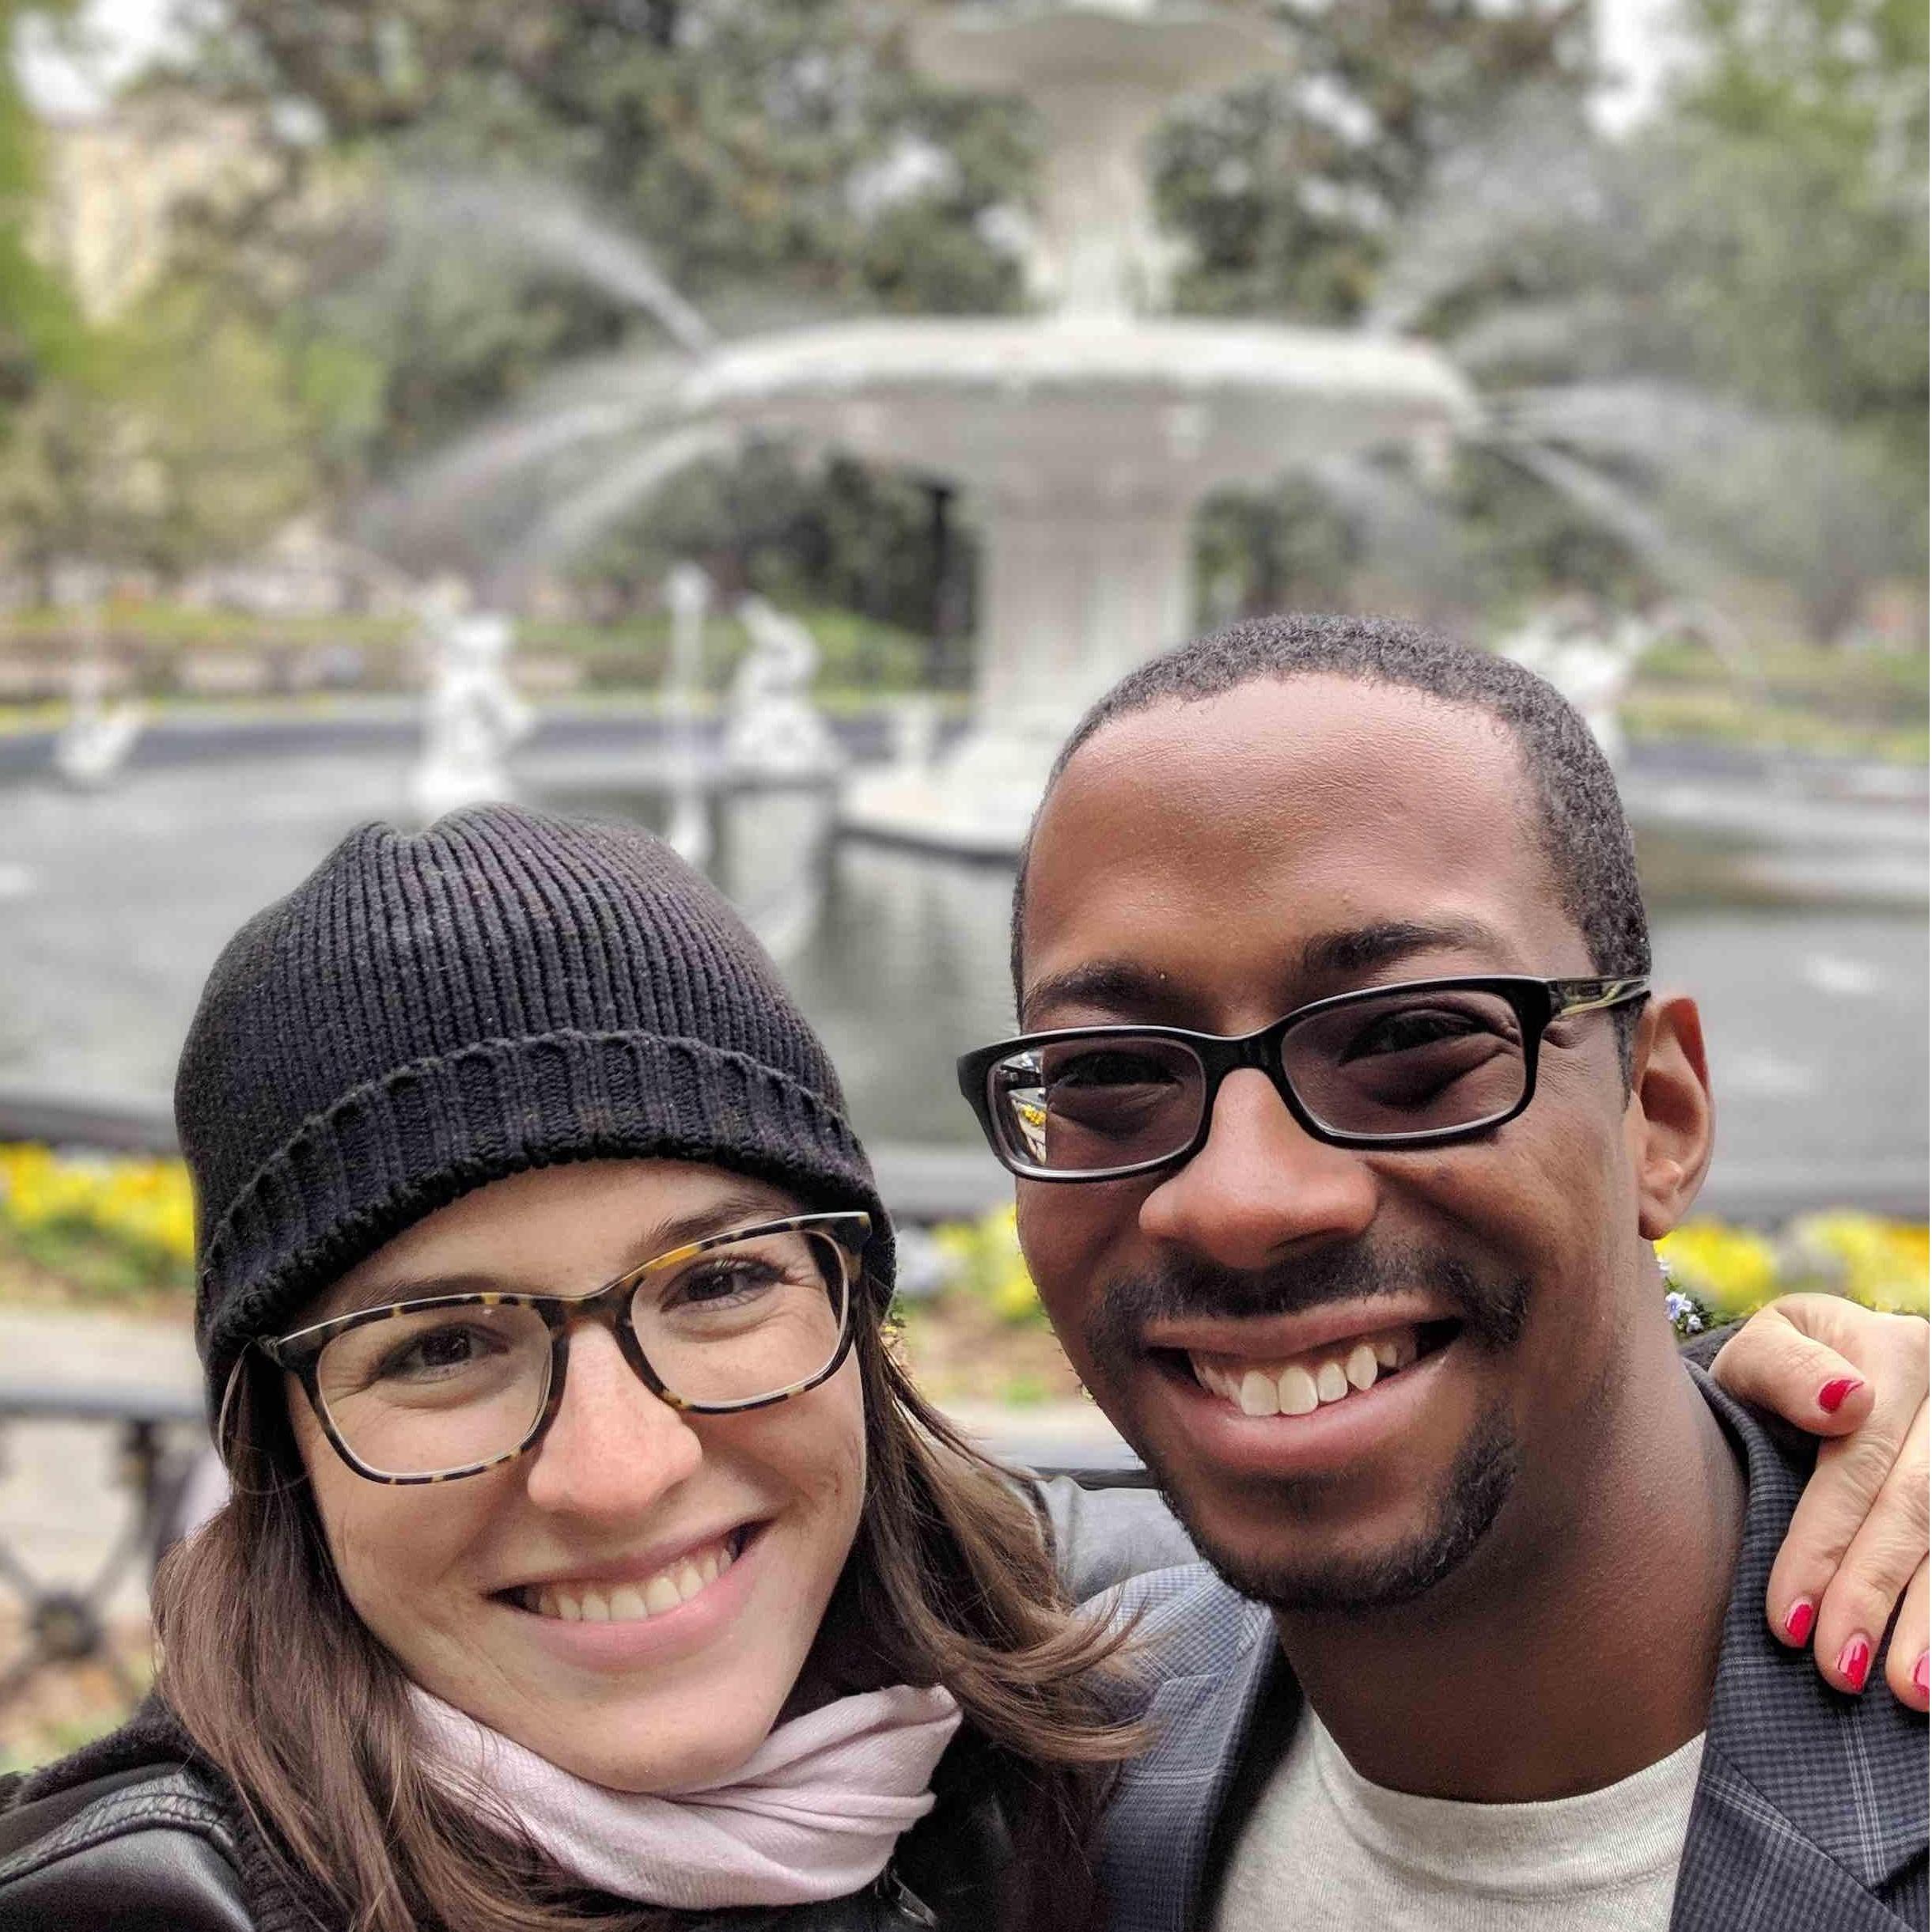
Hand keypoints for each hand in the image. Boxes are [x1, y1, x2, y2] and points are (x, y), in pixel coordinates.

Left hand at [1709, 1295, 1927, 1708]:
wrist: (1825, 1367)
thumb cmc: (1778, 1372)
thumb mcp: (1759, 1350)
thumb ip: (1785, 1369)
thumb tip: (1845, 1400)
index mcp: (1892, 1352)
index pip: (1859, 1463)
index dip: (1825, 1545)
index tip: (1787, 1621)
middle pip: (1916, 1509)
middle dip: (1875, 1595)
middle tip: (1840, 1671)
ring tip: (1908, 1690)